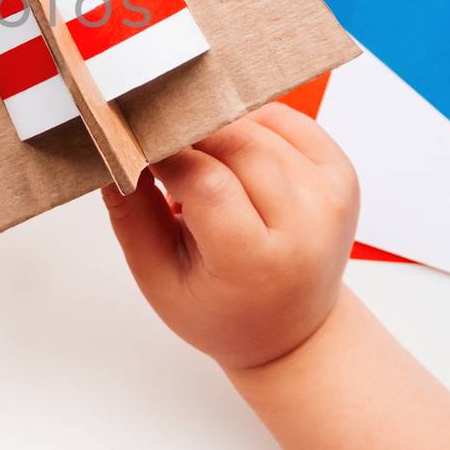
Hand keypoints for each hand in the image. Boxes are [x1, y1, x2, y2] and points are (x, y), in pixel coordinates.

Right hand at [102, 103, 358, 369]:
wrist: (294, 328)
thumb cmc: (219, 309)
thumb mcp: (158, 278)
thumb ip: (131, 215)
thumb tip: (108, 150)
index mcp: (256, 263)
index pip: (207, 184)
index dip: (165, 154)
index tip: (134, 143)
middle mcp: (306, 226)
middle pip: (236, 145)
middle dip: (187, 133)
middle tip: (156, 139)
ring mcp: (331, 196)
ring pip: (257, 127)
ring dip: (215, 129)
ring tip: (193, 158)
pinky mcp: (341, 173)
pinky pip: (285, 120)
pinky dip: (248, 123)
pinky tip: (229, 151)